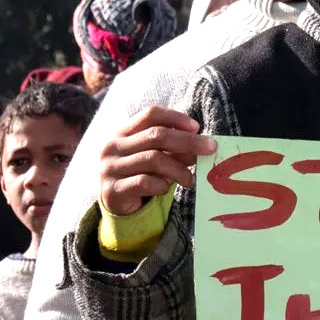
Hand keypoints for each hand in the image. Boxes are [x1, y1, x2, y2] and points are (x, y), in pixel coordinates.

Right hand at [99, 106, 216, 216]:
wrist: (116, 205)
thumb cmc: (139, 175)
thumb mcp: (156, 158)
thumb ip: (174, 149)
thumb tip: (200, 145)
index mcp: (122, 132)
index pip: (150, 114)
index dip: (175, 118)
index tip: (197, 127)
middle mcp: (112, 146)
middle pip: (155, 135)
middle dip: (187, 141)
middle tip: (210, 148)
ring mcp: (110, 168)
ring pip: (153, 159)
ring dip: (179, 169)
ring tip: (190, 179)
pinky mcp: (112, 190)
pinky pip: (144, 182)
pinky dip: (162, 185)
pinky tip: (166, 189)